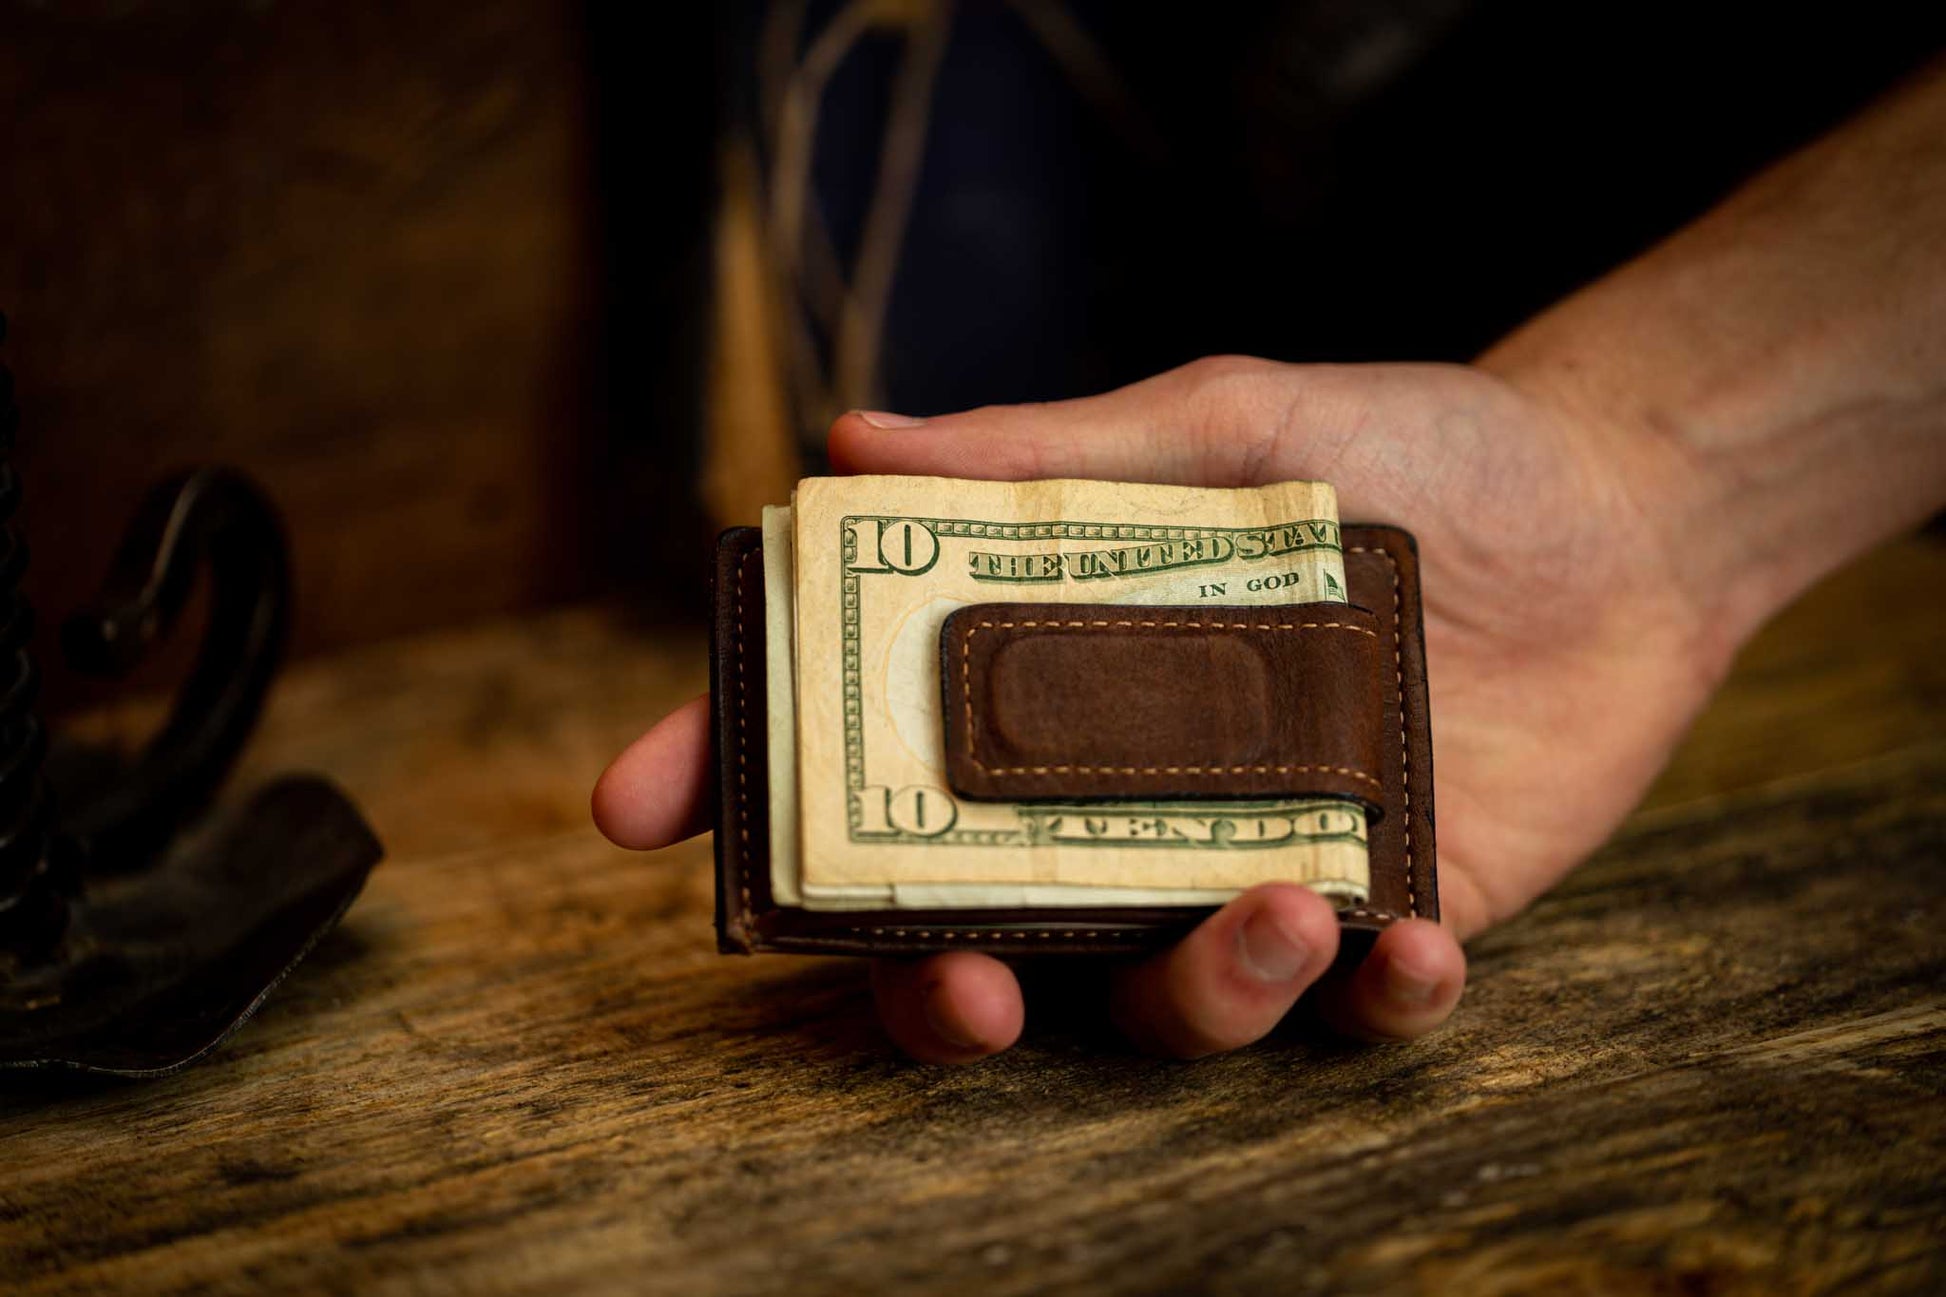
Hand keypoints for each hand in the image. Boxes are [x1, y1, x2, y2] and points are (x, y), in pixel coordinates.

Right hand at [595, 354, 1732, 1060]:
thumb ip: (1048, 453)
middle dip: (931, 995)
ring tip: (1281, 905)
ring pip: (1161, 1008)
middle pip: (975, 939)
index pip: (865, 753)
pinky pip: (1354, 1014)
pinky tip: (1405, 945)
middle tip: (953, 985)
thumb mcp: (1221, 425)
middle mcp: (1130, 801)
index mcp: (1057, 688)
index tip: (635, 808)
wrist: (1617, 509)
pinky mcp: (1394, 916)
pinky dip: (1373, 1004)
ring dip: (1198, 990)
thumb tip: (849, 438)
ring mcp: (1253, 871)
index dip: (746, 783)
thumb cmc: (1401, 450)